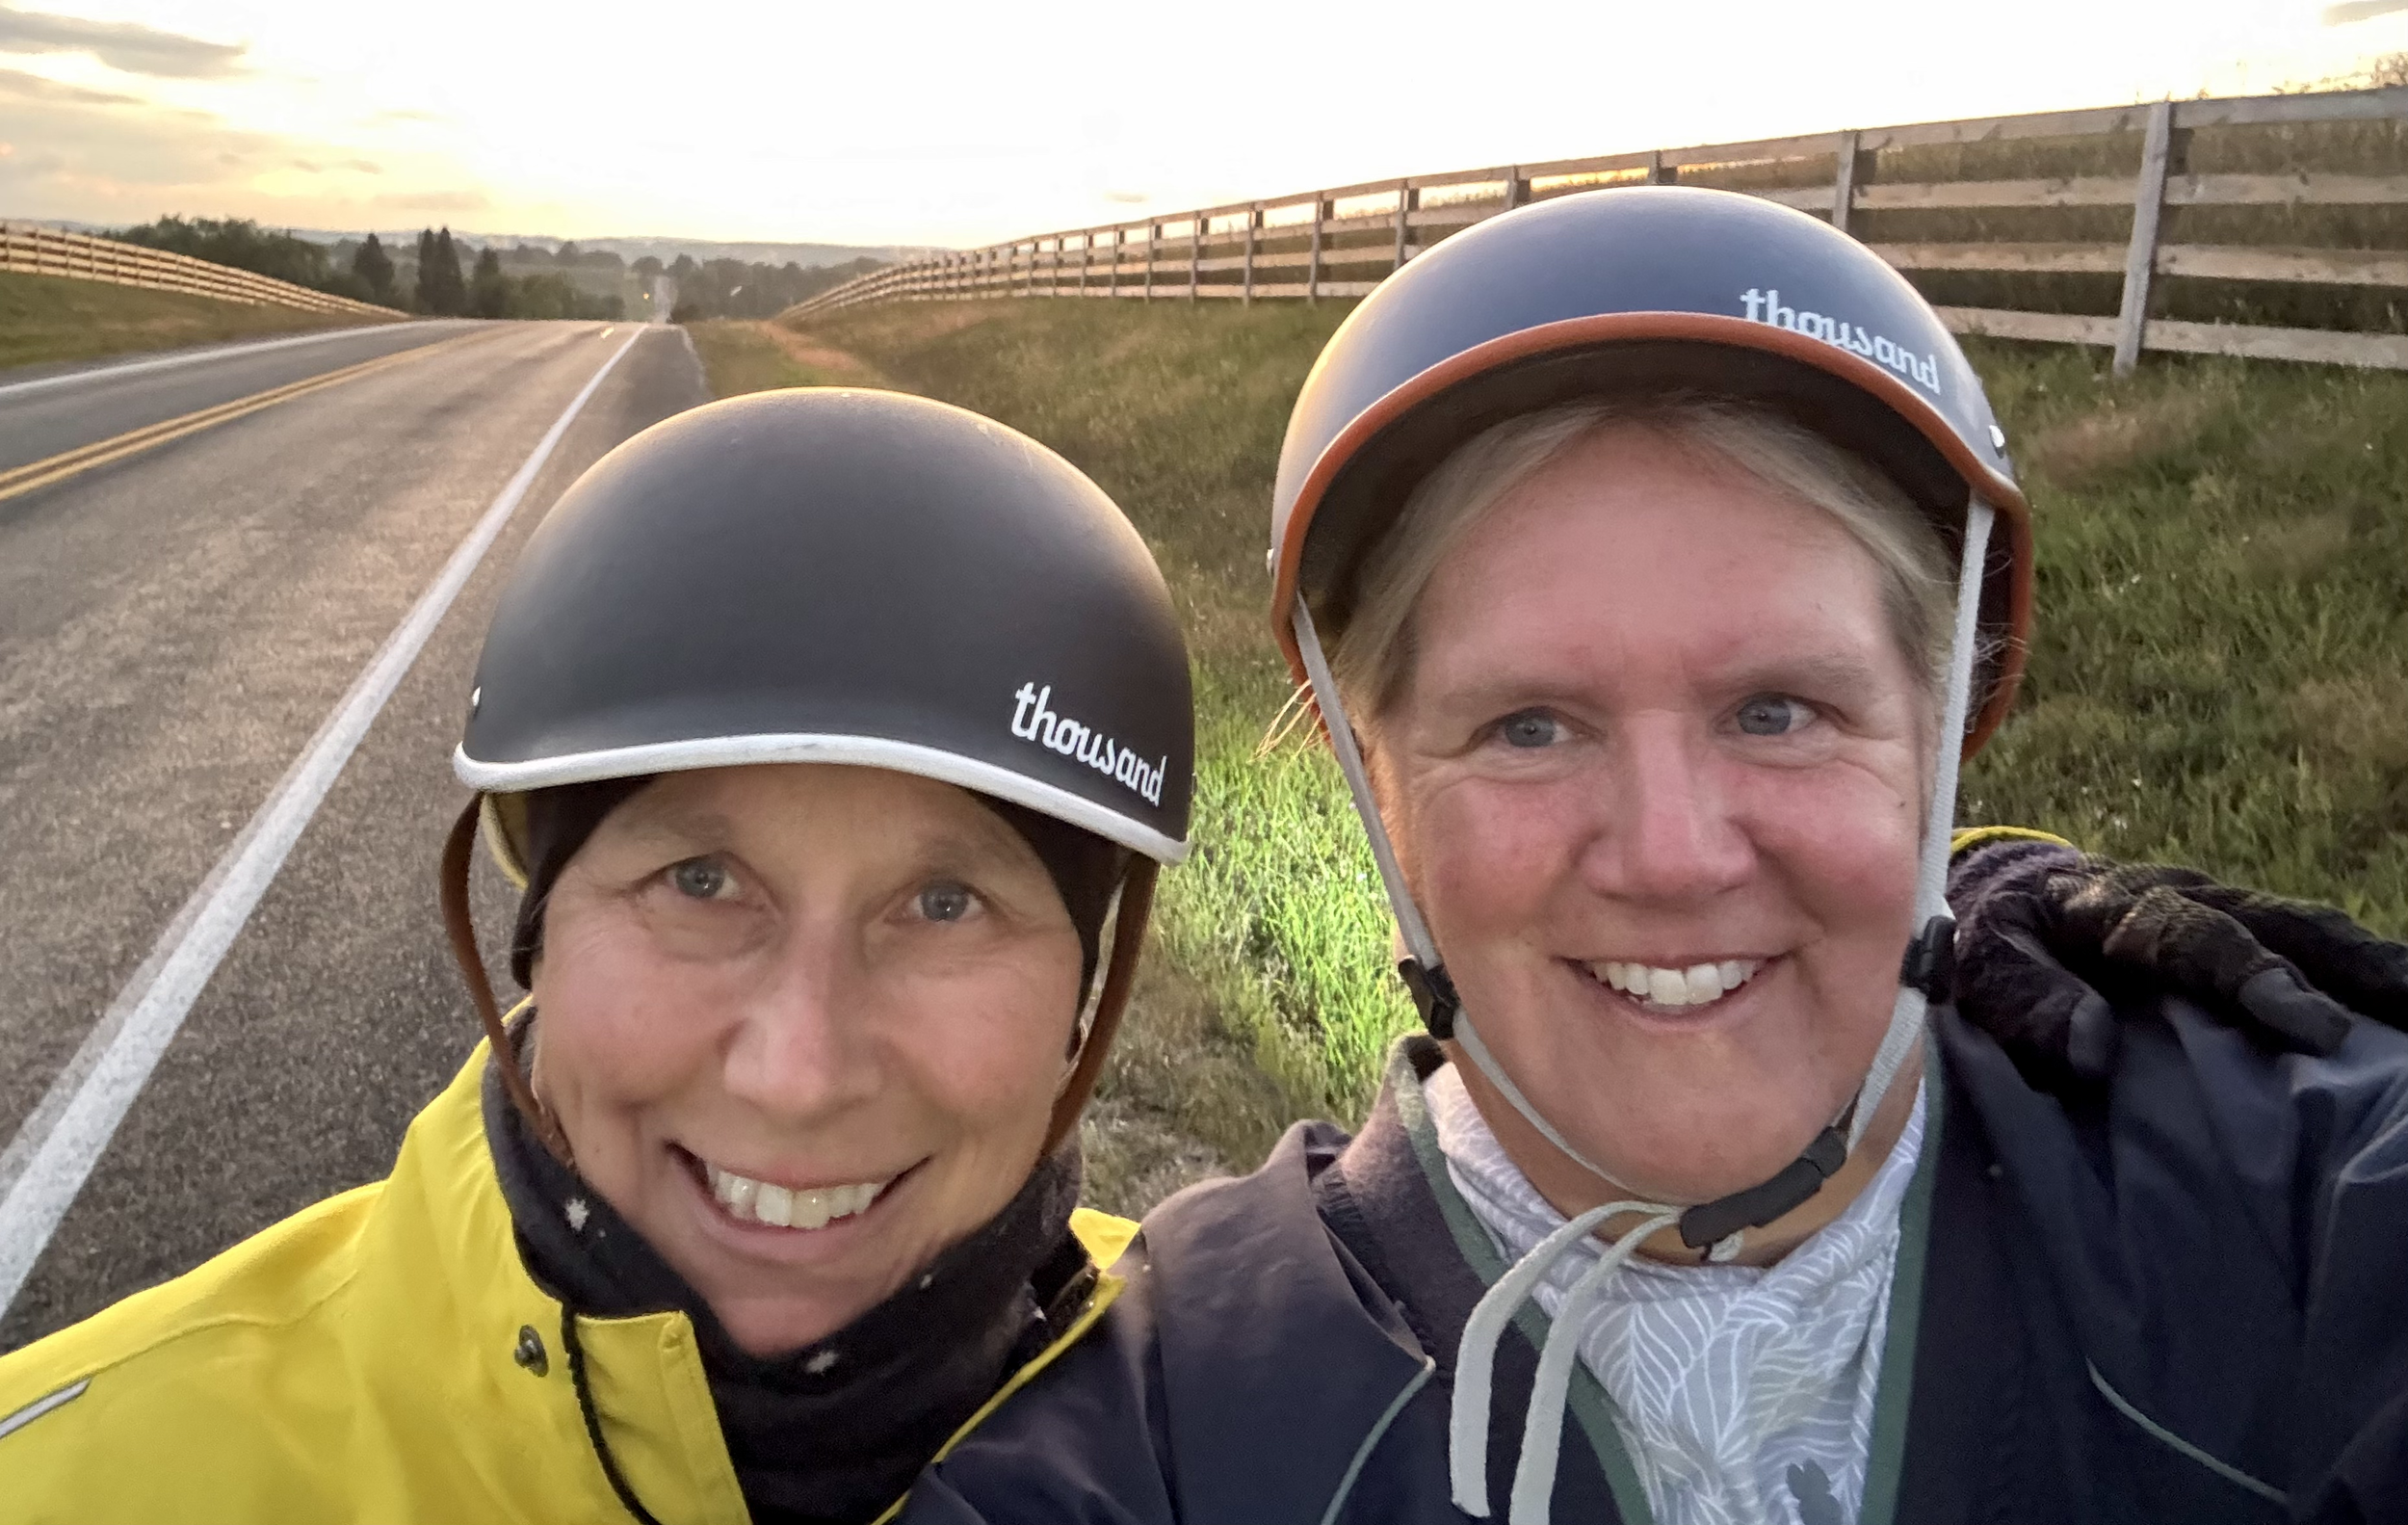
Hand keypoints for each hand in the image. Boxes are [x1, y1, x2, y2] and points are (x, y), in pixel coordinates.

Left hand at [1947, 836, 2407, 1083]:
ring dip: (2368, 965)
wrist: (1995, 894)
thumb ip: (2026, 1000)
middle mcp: (2178, 897)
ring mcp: (2215, 909)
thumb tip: (2093, 1049)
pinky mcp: (2233, 930)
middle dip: (2344, 965)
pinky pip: (2303, 947)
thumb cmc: (1988, 946)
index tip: (2306, 1023)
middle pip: (2273, 923)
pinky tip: (2397, 1013)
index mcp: (2113, 907)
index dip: (2252, 978)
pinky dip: (2354, 974)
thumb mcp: (1982, 967)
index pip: (2193, 938)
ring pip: (2302, 930)